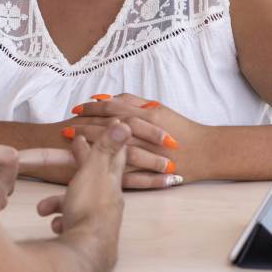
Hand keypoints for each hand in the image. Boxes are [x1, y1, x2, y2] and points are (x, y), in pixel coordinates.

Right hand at [35, 123, 128, 271]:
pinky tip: (54, 224)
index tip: (102, 128)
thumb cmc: (90, 208)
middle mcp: (107, 199)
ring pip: (76, 203)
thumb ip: (106, 147)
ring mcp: (97, 218)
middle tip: (70, 158)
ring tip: (43, 208)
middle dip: (78, 168)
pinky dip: (60, 221)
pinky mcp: (86, 235)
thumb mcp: (96, 170)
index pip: (111, 154)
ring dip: (58, 202)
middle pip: (93, 177)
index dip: (106, 140)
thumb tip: (126, 124)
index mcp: (110, 180)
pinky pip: (70, 223)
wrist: (87, 252)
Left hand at [71, 93, 210, 185]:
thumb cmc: (182, 129)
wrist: (207, 152)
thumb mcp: (159, 109)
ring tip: (71, 147)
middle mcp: (145, 134)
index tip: (76, 109)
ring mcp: (146, 155)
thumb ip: (134, 102)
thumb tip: (107, 98)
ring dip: (90, 148)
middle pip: (108, 130)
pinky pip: (123, 171)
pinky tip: (91, 168)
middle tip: (64, 128)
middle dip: (84, 128)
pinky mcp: (148, 174)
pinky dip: (104, 168)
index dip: (93, 109)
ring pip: (111, 151)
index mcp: (147, 116)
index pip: (113, 110)